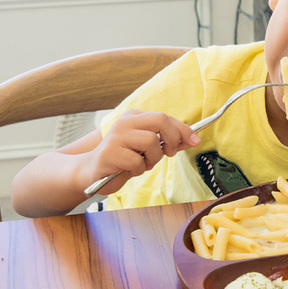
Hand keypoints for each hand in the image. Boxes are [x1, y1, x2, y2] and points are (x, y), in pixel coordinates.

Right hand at [86, 110, 200, 193]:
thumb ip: (166, 142)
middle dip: (172, 138)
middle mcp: (125, 122)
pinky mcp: (109, 152)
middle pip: (160, 121)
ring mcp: (116, 136)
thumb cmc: (124, 159)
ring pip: (151, 142)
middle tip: (169, 153)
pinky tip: (128, 169)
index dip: (183, 130)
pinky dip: (138, 169)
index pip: (164, 117)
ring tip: (141, 163)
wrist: (92, 171)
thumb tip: (191, 140)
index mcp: (134, 116)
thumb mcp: (148, 148)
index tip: (195, 141)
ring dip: (152, 158)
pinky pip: (137, 161)